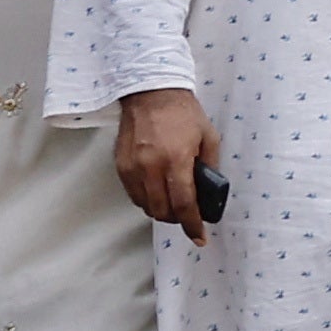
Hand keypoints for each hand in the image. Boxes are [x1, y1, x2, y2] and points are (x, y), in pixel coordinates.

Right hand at [114, 87, 217, 238]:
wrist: (151, 93)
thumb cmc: (184, 113)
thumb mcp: (209, 137)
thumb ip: (209, 166)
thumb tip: (208, 191)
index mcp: (176, 160)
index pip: (183, 203)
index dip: (192, 224)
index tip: (199, 237)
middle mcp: (151, 167)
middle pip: (162, 211)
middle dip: (177, 219)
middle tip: (188, 215)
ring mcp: (132, 167)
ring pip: (145, 206)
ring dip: (161, 211)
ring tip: (173, 204)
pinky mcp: (120, 165)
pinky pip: (133, 194)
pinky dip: (146, 199)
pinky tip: (157, 192)